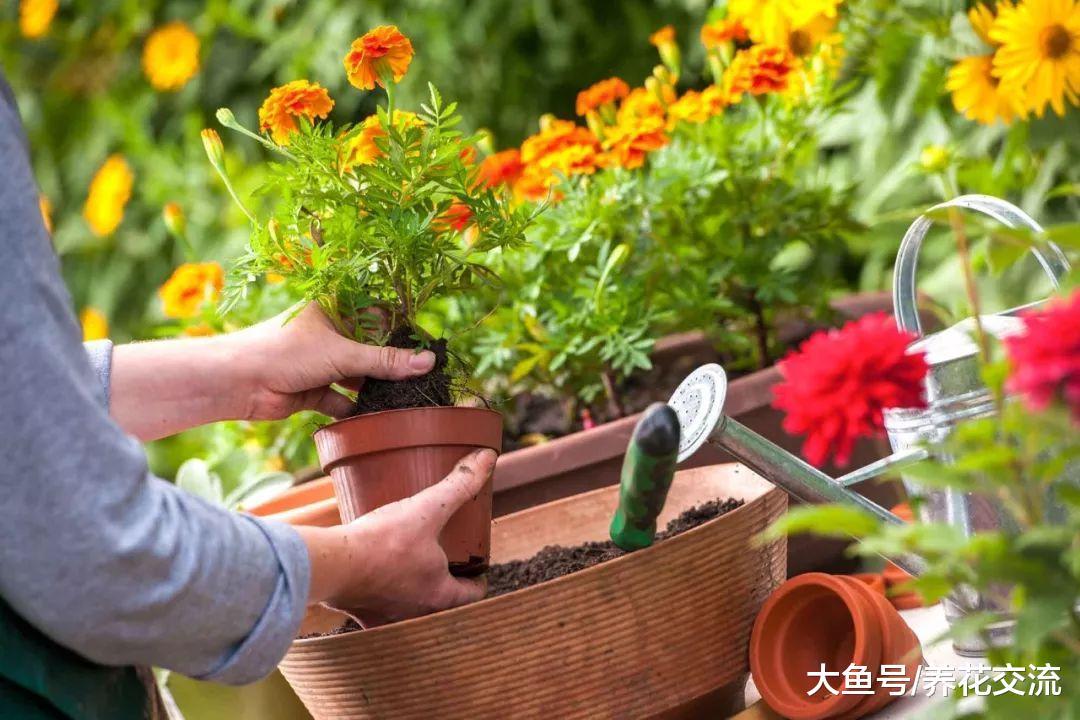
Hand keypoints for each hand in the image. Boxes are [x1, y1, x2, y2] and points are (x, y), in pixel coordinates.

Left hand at [232, 302, 434, 419]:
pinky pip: (342, 400)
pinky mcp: (313, 390)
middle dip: (391, 366)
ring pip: (357, 376)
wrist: (238, 382)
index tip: (426, 349)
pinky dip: (355, 409)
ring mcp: (321, 363)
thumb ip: (385, 361)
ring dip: (375, 389)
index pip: (377, 316)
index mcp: (334, 310)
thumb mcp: (342, 354)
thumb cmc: (286, 352)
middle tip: (421, 379)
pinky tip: (374, 418)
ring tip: (403, 401)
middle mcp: (329, 334)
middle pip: (370, 349)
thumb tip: (427, 363)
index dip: (401, 332)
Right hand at [297, 449, 494, 625]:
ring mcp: (388, 618)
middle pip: (442, 601)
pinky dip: (379, 591)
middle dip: (445, 581)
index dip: (477, 578)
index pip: (472, 594)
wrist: (331, 564)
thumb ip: (459, 484)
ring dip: (412, 588)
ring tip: (410, 561)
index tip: (475, 566)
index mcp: (440, 596)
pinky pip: (377, 606)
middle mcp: (417, 614)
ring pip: (410, 606)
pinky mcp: (360, 614)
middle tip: (443, 557)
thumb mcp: (427, 508)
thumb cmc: (382, 542)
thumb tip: (488, 458)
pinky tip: (373, 573)